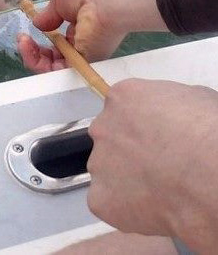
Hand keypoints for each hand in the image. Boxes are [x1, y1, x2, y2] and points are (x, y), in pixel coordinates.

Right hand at [17, 0, 164, 72]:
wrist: (108, 0)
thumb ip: (49, 14)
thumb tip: (38, 23)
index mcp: (79, 24)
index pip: (56, 38)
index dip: (40, 35)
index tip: (27, 29)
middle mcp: (81, 43)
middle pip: (52, 55)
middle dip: (32, 50)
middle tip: (22, 40)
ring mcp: (82, 55)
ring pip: (52, 65)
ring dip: (32, 57)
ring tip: (24, 43)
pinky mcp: (83, 65)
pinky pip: (57, 72)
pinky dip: (38, 64)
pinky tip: (29, 49)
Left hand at [87, 79, 217, 251]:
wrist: (210, 174)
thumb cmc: (208, 132)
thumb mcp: (194, 97)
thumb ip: (168, 104)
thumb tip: (172, 115)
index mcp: (122, 97)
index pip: (123, 110)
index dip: (142, 127)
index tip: (160, 139)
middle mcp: (102, 127)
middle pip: (110, 139)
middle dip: (129, 151)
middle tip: (159, 165)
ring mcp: (98, 163)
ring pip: (106, 171)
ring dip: (126, 178)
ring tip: (160, 189)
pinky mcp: (100, 198)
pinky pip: (107, 202)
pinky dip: (124, 208)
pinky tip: (151, 208)